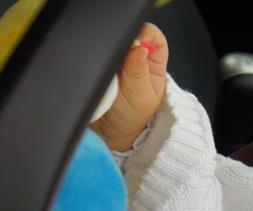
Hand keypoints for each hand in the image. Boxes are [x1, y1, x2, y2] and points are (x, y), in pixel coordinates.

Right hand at [90, 22, 167, 150]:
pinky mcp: (102, 66)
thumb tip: (139, 47)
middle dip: (124, 44)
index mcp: (153, 64)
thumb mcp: (139, 97)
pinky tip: (100, 72)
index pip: (154, 36)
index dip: (145, 34)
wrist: (108, 133)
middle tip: (118, 61)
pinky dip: (98, 60)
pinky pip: (99, 55)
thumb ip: (138, 71)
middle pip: (132, 36)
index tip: (134, 43)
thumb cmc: (130, 119)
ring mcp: (119, 62)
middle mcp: (137, 59)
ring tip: (109, 73)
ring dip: (109, 54)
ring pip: (114, 44)